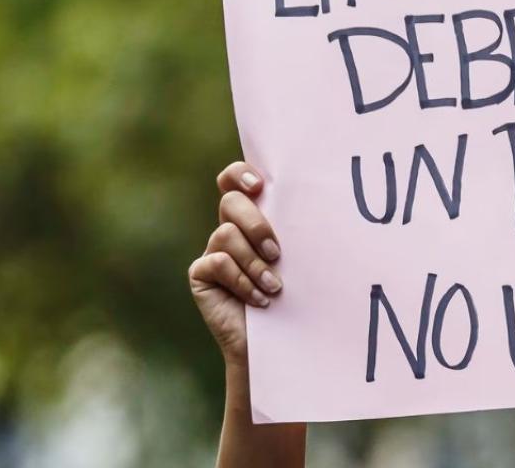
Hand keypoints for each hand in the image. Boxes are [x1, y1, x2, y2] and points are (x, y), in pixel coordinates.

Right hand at [188, 161, 283, 364]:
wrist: (279, 341)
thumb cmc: (296, 296)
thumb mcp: (297, 259)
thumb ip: (293, 230)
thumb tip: (314, 201)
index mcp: (252, 218)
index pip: (235, 181)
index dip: (239, 174)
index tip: (259, 185)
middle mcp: (229, 230)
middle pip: (231, 202)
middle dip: (256, 223)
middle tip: (276, 252)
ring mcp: (212, 251)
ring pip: (226, 234)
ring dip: (254, 263)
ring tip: (273, 287)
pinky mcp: (200, 274)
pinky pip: (217, 262)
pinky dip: (242, 281)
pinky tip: (259, 300)